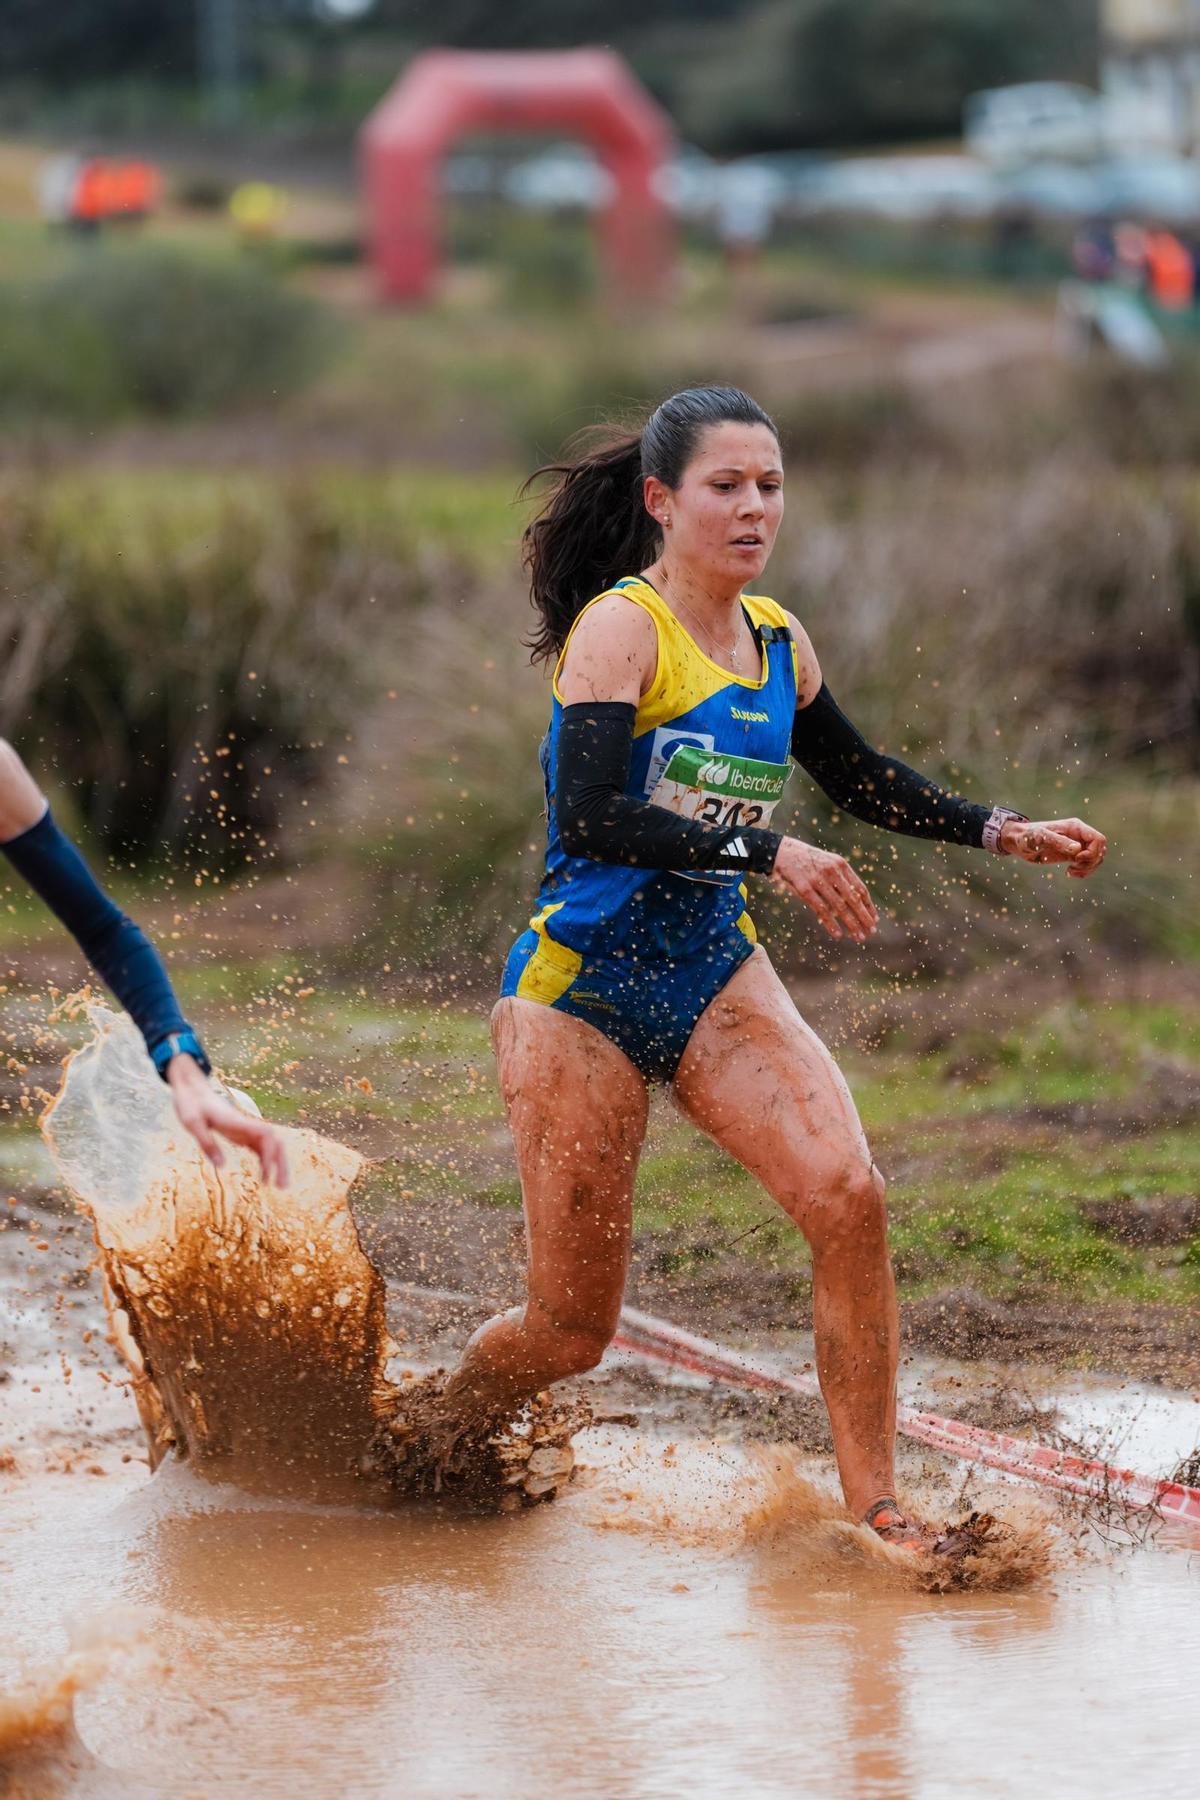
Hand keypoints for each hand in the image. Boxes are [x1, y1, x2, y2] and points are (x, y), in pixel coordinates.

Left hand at [166, 1054, 289, 1186]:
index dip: (270, 1153)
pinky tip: (264, 1176)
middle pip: (275, 1141)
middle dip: (281, 1163)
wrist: (192, 1089)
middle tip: (282, 1187)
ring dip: (277, 1164)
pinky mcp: (242, 1133)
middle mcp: (246, 1125)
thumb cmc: (191, 1104)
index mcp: (237, 1121)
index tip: (266, 1174)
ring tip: (279, 1186)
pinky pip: (260, 1147)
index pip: (265, 1135)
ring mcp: (246, 1129)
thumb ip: (207, 1143)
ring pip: (271, 1145)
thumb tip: (222, 1166)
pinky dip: (266, 1161)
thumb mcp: (192, 1123)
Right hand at [771, 838, 878, 941]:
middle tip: (871, 931)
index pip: (860, 888)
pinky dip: (831, 924)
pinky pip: (821, 910)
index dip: (868, 905)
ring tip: (859, 936)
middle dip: (864, 917)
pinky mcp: (804, 889)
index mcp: (841, 864)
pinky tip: (838, 934)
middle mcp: (832, 871)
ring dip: (851, 924)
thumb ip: (841, 878)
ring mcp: (818, 880)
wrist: (781, 852)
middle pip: (853, 899)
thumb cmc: (807, 860)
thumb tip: (856, 901)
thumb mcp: (827, 862)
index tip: (874, 918)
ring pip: (839, 907)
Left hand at [1000, 816, 1107, 878]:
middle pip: (1100, 849)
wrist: (1018, 842)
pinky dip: (1083, 871)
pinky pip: (1087, 864)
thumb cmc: (1027, 836)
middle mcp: (1079, 835)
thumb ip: (1059, 842)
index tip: (1076, 858)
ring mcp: (1076, 845)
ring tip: (1071, 871)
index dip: (1093, 852)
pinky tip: (1069, 873)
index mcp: (1075, 827)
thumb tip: (1078, 849)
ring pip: (1096, 858)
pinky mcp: (1072, 855)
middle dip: (1091, 861)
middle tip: (1073, 866)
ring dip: (1088, 868)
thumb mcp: (1040, 838)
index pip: (1098, 839)